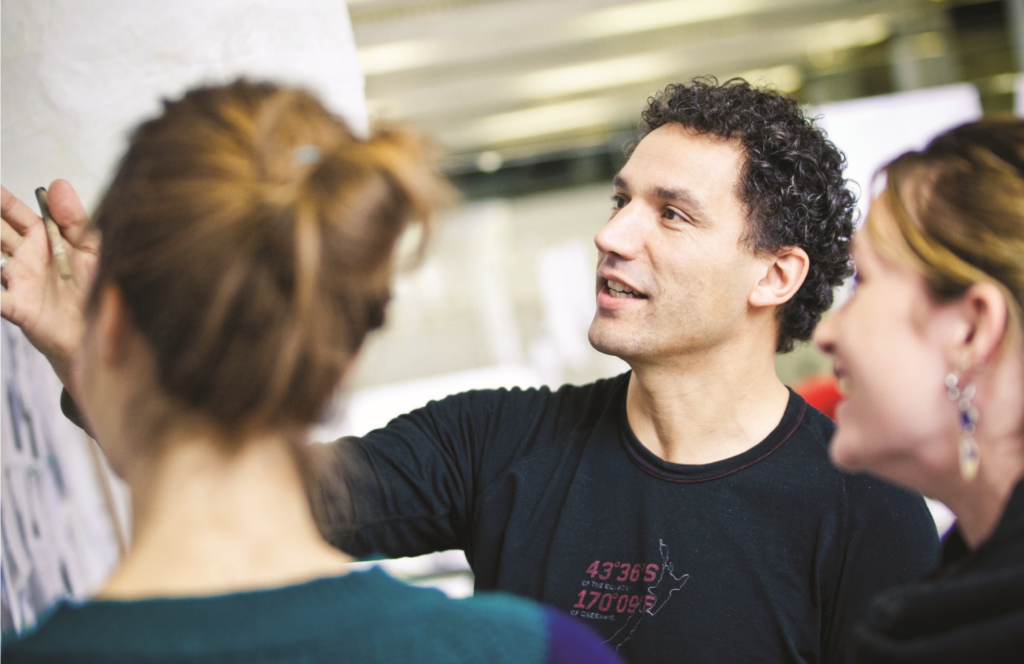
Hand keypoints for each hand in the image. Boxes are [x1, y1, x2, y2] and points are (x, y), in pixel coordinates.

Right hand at [0, 179, 99, 388]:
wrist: (99, 327)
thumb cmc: (92, 285)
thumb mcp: (90, 248)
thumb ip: (75, 218)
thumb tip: (58, 183)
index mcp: (40, 237)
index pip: (12, 211)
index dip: (0, 199)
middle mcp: (23, 256)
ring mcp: (16, 280)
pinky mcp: (18, 306)